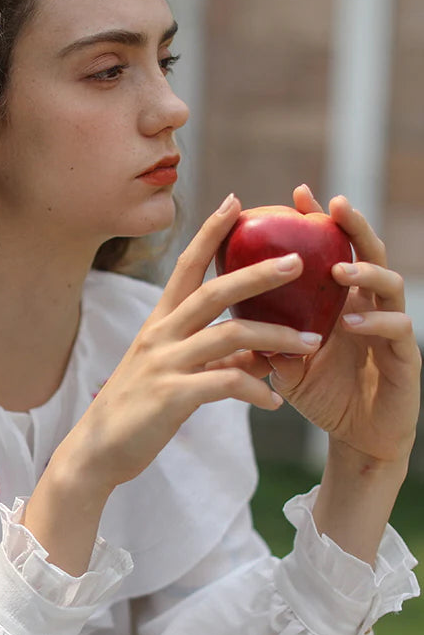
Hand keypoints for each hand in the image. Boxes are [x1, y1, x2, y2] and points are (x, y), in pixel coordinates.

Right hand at [60, 194, 324, 494]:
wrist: (97, 452)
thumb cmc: (137, 412)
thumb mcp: (175, 378)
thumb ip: (216, 361)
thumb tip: (263, 354)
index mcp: (158, 325)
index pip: (186, 268)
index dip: (210, 233)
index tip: (235, 202)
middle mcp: (160, 337)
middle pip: (213, 292)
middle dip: (257, 273)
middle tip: (298, 261)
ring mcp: (164, 365)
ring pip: (230, 336)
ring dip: (276, 337)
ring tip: (312, 342)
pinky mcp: (172, 397)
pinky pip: (227, 385)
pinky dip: (257, 390)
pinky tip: (275, 400)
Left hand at [267, 186, 420, 466]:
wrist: (356, 440)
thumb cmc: (324, 396)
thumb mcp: (288, 366)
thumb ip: (268, 340)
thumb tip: (228, 320)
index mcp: (343, 302)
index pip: (335, 251)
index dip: (321, 223)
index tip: (299, 194)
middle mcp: (371, 307)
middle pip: (369, 254)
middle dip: (354, 227)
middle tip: (335, 206)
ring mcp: (391, 329)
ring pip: (389, 286)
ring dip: (365, 273)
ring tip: (339, 269)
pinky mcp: (406, 357)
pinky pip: (396, 330)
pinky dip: (375, 322)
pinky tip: (351, 321)